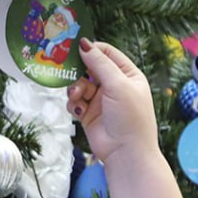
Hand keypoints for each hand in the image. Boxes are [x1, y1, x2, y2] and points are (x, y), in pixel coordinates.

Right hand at [65, 40, 157, 163]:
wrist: (126, 154)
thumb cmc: (130, 118)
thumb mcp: (118, 85)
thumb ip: (100, 63)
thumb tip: (83, 43)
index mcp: (128, 75)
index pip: (107, 53)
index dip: (92, 49)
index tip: (75, 48)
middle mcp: (115, 86)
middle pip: (90, 67)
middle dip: (79, 70)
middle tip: (67, 69)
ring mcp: (101, 100)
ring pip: (80, 83)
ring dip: (75, 88)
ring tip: (77, 96)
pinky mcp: (89, 114)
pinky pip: (75, 100)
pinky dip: (74, 103)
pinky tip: (78, 109)